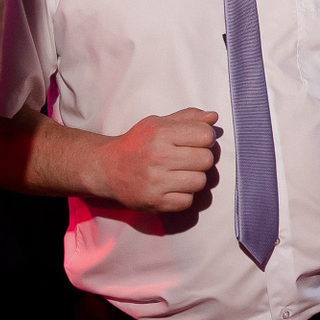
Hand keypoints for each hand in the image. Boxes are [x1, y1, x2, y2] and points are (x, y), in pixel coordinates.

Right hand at [96, 108, 219, 211]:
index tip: (196, 141)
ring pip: (200, 181)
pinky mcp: (154, 202)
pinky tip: (171, 187)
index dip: (205, 138)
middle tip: (187, 159)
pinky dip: (183, 196)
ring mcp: (156, 182)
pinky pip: (187, 201)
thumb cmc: (137, 143)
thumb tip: (213, 117)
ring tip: (179, 173)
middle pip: (206, 159)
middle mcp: (158, 157)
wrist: (106, 169)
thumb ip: (187, 118)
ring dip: (194, 178)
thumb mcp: (157, 123)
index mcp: (160, 133)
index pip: (206, 135)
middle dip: (201, 158)